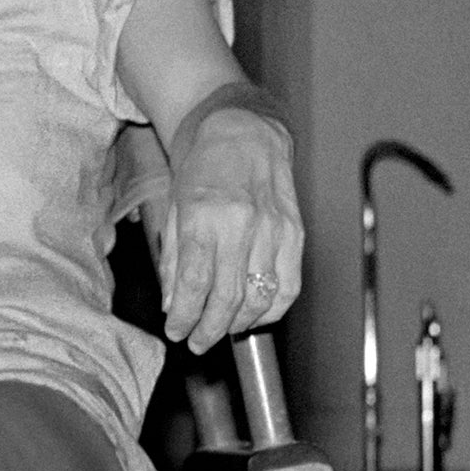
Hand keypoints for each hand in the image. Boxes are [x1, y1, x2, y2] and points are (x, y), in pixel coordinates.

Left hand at [153, 106, 304, 351]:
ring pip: (260, 296)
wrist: (242, 128)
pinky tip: (256, 315)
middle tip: (197, 342)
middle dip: (210, 329)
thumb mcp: (173, 207)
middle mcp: (242, 224)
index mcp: (203, 216)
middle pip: (228, 297)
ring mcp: (274, 228)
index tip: (176, 331)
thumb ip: (175, 259)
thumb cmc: (201, 164)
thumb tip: (174, 304)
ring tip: (222, 331)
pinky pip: (289, 284)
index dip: (185, 317)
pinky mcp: (296, 232)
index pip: (195, 284)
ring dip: (240, 323)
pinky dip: (274, 307)